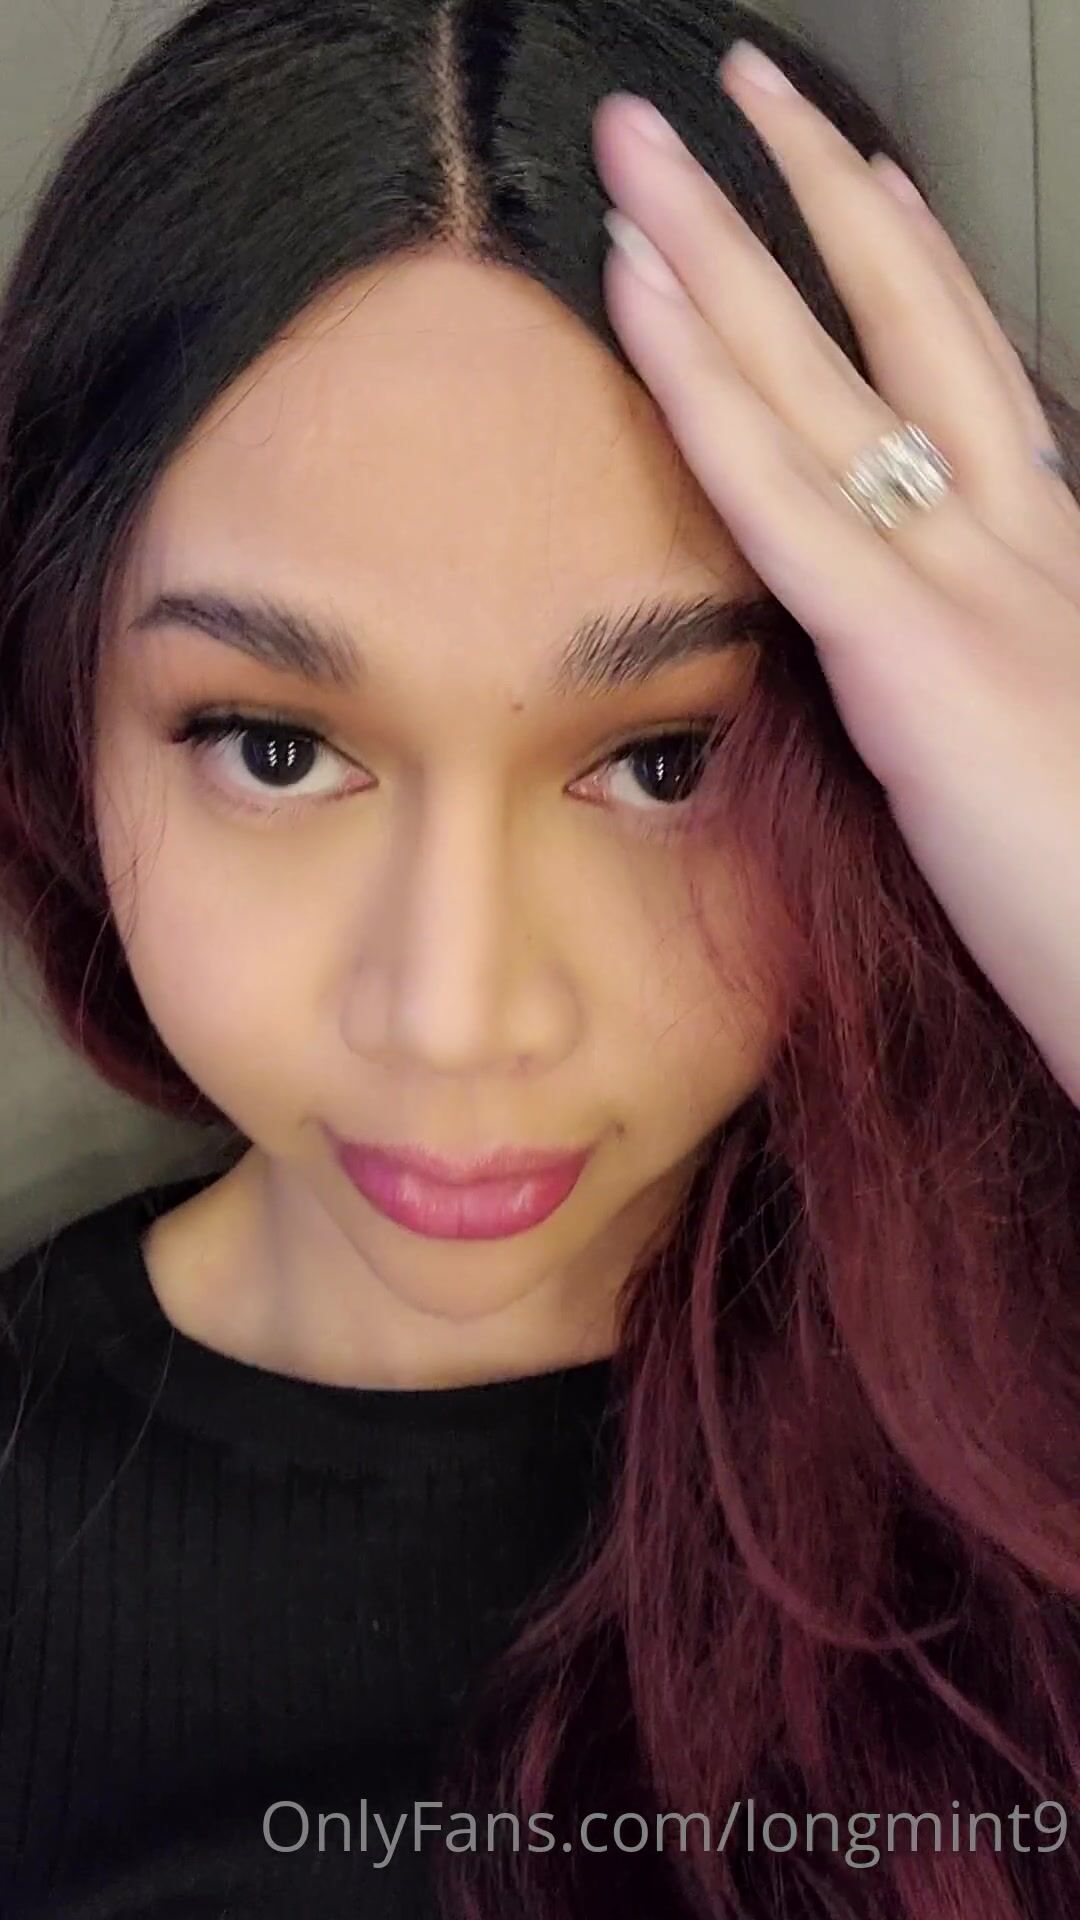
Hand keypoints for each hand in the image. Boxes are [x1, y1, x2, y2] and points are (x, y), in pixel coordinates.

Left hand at [591, 41, 1079, 1110]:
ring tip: (643, 146)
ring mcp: (972, 586)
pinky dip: (703, 384)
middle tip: (738, 91)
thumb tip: (915, 671)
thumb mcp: (1043, 756)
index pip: (966, 379)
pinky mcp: (915, 657)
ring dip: (725, 246)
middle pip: (901, 328)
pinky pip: (781, 493)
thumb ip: (976, 683)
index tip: (849, 182)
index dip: (904, 265)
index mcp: (1053, 570)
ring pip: (824, 378)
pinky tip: (639, 293)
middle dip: (809, 199)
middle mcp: (1021, 544)